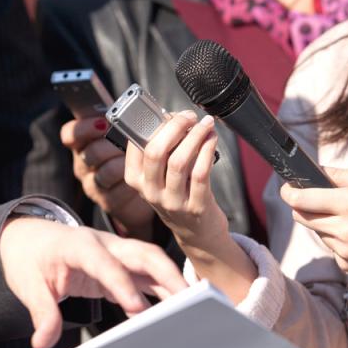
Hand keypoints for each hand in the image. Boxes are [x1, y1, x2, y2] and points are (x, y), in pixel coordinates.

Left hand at [0, 218, 187, 347]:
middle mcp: (105, 245)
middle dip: (168, 275)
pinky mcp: (123, 266)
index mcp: (78, 245)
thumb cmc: (29, 260)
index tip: (136, 309)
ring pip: (153, 263)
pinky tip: (175, 312)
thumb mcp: (27, 286)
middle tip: (188, 301)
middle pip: (143, 254)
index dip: (121, 285)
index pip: (105, 264)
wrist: (29, 239)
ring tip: (194, 308)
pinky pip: (149, 277)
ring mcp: (118, 254)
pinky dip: (164, 291)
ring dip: (174, 282)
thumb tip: (42, 343)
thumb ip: (41, 312)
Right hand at [61, 118, 154, 238]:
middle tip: (128, 142)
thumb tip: (131, 106)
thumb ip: (119, 121)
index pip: (70, 133)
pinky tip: (139, 175)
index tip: (103, 122)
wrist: (142, 191)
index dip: (84, 127)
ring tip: (136, 159)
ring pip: (105, 171)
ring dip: (124, 164)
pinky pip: (117, 189)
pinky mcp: (107, 201)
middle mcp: (83, 165)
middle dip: (113, 145)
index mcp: (83, 144)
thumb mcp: (123, 136)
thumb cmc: (131, 156)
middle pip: (90, 152)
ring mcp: (93, 185)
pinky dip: (130, 181)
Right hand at [123, 110, 255, 303]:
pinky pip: (201, 173)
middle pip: (156, 152)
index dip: (154, 125)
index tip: (170, 114)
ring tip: (205, 124)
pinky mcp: (195, 207)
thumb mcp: (160, 177)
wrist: (197, 234)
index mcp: (136, 180)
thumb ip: (162, 151)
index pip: (136, 147)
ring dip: (195, 136)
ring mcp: (172, 202)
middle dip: (174, 127)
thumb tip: (173, 117)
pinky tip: (212, 140)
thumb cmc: (179, 195)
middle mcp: (150, 193)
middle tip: (189, 116)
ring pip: (180, 161)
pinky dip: (207, 151)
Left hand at [280, 167, 347, 296]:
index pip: (303, 199)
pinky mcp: (346, 265)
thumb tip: (315, 171)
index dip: (290, 193)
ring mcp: (344, 249)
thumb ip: (342, 175)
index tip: (287, 189)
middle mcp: (344, 228)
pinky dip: (338, 242)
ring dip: (325, 225)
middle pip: (302, 217)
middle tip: (318, 201)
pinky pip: (330, 248)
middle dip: (305, 207)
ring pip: (317, 232)